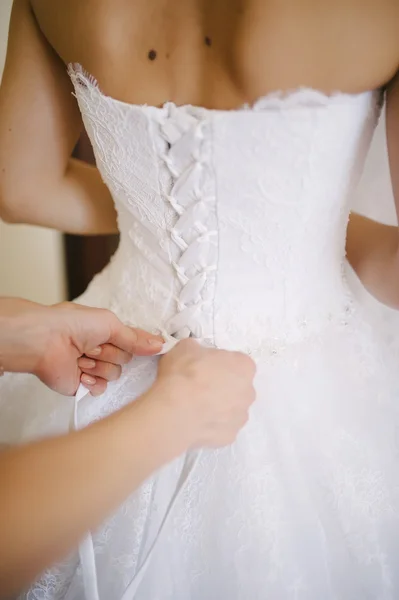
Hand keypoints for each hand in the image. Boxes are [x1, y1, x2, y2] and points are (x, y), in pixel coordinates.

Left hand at [0, 299, 162, 395]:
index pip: (133, 341)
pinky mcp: (82, 385)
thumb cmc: (74, 325)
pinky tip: (81, 373)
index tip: (156, 348)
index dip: (142, 345)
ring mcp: (91, 368)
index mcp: (106, 332)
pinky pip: (101, 388)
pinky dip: (93, 381)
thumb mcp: (111, 324)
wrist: (46, 341)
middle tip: (94, 345)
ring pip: (114, 374)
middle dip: (112, 352)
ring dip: (100, 365)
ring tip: (82, 356)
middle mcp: (100, 350)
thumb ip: (135, 338)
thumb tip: (160, 344)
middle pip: (125, 359)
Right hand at [154, 339, 255, 447]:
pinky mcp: (230, 436)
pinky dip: (211, 424)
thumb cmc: (185, 374)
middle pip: (237, 387)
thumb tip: (195, 354)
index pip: (236, 362)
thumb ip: (197, 350)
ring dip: (218, 407)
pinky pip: (221, 427)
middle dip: (222, 386)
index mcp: (244, 366)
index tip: (204, 367)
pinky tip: (195, 420)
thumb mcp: (186, 347)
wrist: (175, 410)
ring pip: (232, 409)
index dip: (219, 364)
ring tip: (195, 406)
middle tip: (199, 386)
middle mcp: (249, 392)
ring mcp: (241, 416)